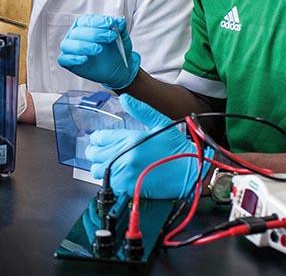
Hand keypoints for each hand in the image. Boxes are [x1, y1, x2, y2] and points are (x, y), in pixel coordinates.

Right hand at [57, 15, 141, 89]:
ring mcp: (70, 49)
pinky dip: (73, 58)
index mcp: (84, 25)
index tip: (111, 23)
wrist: (118, 69)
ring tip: (99, 49)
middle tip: (111, 37)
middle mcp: (74, 35)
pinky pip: (64, 59)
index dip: (98, 21)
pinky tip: (85, 59)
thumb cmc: (116, 50)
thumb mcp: (122, 38)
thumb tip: (120, 21)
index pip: (86, 20)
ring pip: (68, 44)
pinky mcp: (68, 62)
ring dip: (83, 46)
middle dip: (95, 33)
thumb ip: (120, 29)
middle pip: (78, 32)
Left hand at [84, 94, 208, 198]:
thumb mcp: (160, 122)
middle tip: (102, 152)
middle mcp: (125, 155)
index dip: (97, 138)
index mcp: (131, 138)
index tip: (100, 140)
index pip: (99, 137)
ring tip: (108, 164)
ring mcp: (125, 173)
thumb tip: (124, 98)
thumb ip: (139, 109)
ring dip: (100, 166)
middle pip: (94, 154)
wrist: (191, 172)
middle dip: (96, 151)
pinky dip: (109, 179)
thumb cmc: (178, 148)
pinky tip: (117, 175)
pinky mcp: (128, 188)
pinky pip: (107, 184)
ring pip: (97, 170)